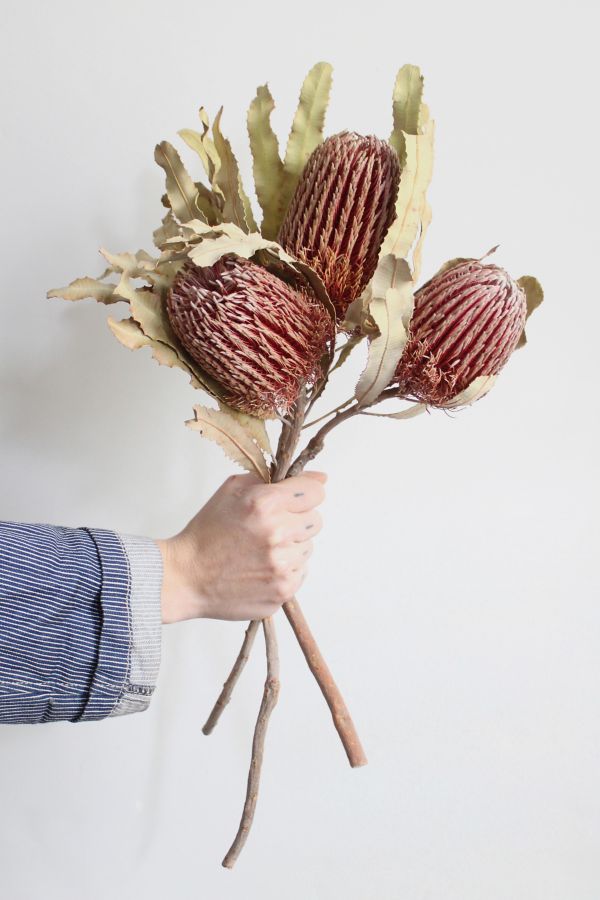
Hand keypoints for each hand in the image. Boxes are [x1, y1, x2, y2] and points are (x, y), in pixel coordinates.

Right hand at [155, 471, 326, 623]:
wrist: (186, 577)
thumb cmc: (207, 532)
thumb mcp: (232, 490)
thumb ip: (272, 478)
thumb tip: (318, 478)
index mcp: (265, 504)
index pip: (315, 491)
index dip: (305, 493)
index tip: (294, 499)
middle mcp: (277, 533)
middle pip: (316, 520)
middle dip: (296, 520)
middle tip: (270, 527)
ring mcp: (281, 565)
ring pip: (308, 547)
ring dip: (290, 547)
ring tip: (260, 550)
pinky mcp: (283, 590)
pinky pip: (300, 572)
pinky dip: (285, 569)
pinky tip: (260, 568)